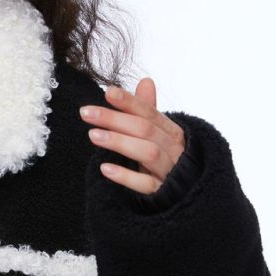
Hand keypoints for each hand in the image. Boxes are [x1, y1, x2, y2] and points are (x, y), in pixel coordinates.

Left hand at [80, 77, 186, 195]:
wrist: (188, 194)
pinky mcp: (163, 193)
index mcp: (173, 132)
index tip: (107, 92)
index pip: (149, 113)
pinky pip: (146, 184)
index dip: (129, 102)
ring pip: (148, 153)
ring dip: (120, 142)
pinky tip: (106, 168)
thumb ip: (149, 110)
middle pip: (145, 130)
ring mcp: (169, 171)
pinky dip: (126, 176)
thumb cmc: (168, 160)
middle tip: (87, 113)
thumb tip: (146, 80)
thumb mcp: (159, 135)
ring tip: (93, 135)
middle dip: (115, 119)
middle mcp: (174, 149)